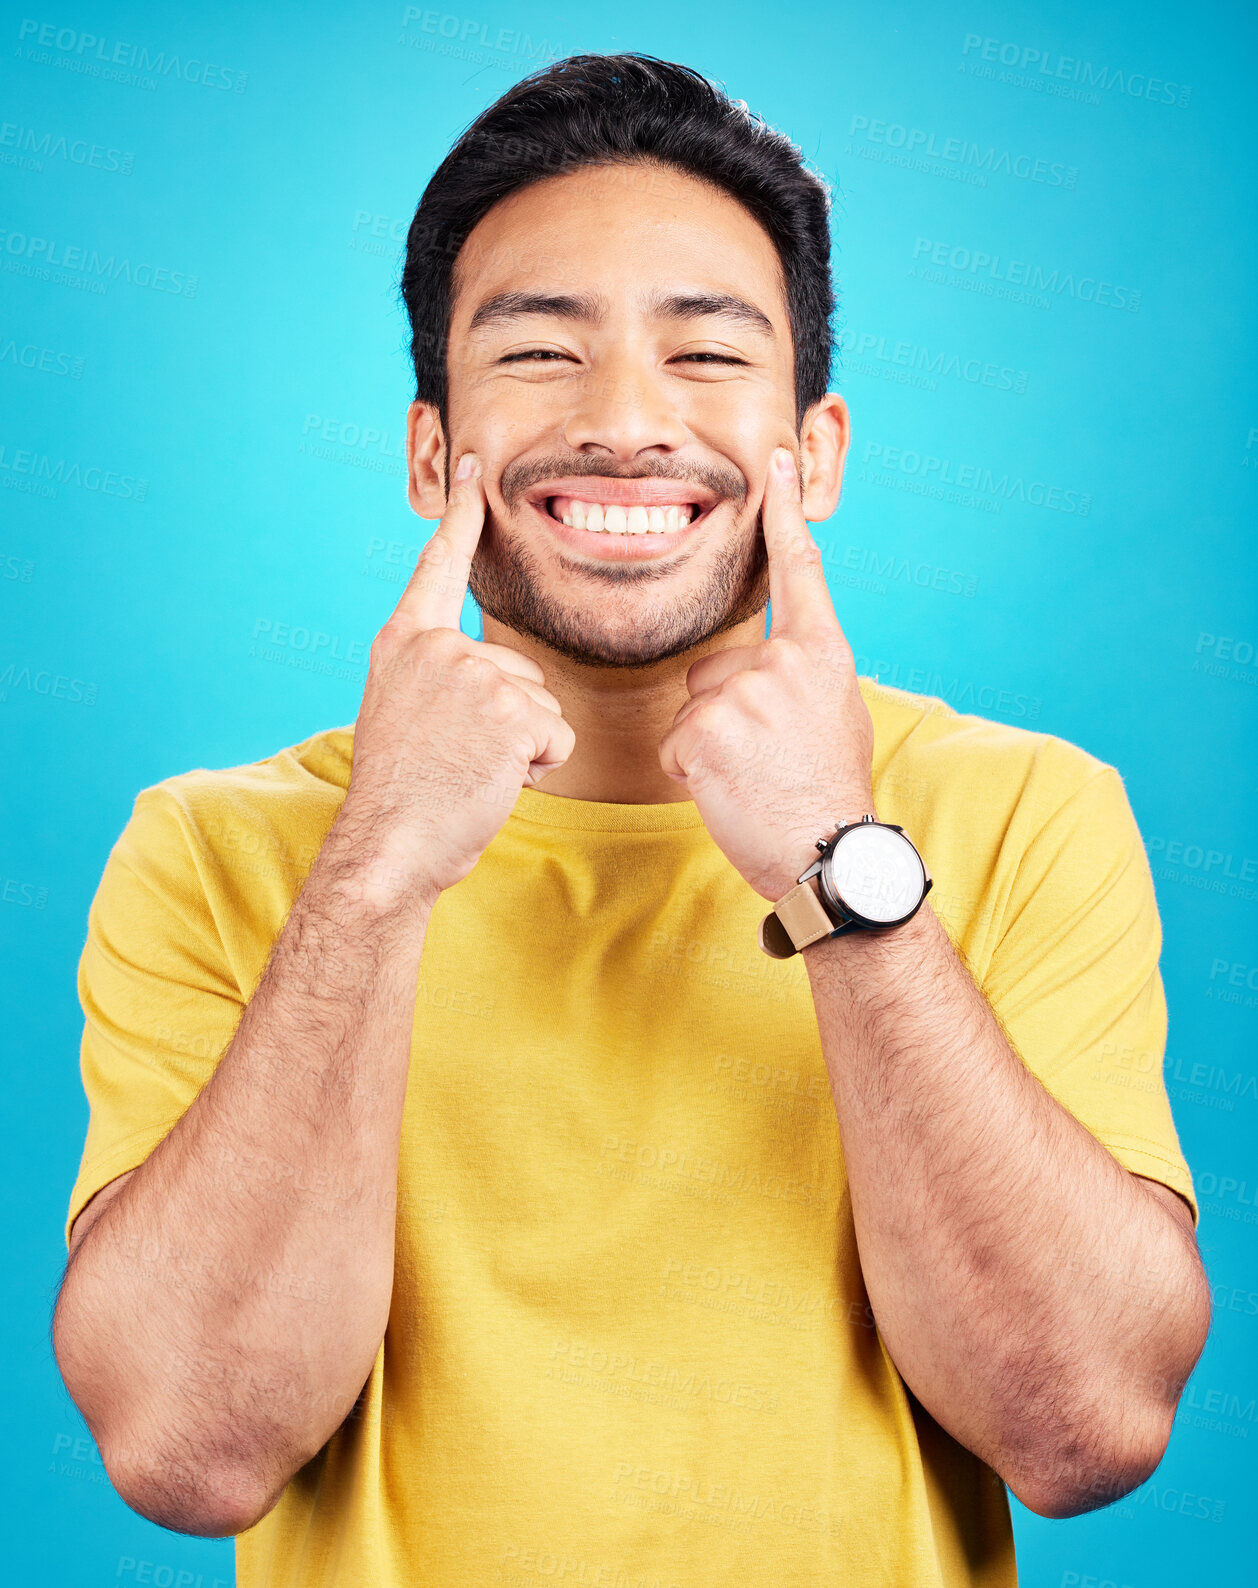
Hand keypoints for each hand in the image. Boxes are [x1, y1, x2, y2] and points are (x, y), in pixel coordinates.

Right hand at [333, 454, 574, 909]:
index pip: (438, 568)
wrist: (390, 843)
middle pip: (520, 670)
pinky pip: (557, 737)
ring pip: (543, 707)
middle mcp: (436, 649)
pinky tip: (492, 780)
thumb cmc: (402, 794)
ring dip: (523, 749)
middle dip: (509, 723)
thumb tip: (482, 677)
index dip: (459, 517)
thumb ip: (437, 677)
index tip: (473, 466)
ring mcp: (473, 676)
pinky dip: (538, 768)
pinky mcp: (510, 711)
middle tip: (457, 758)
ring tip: (470, 770)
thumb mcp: (404, 713)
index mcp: (406, 644)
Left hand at [658, 447, 874, 900]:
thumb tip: (773, 665)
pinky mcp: (703, 731)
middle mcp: (782, 662)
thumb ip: (802, 674)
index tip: (773, 460)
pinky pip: (675, 743)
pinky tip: (731, 789)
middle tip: (767, 758)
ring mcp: (742, 694)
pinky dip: (693, 772)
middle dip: (724, 712)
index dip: (784, 514)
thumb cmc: (830, 790)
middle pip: (715, 667)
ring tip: (753, 776)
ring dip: (708, 744)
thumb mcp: (837, 713)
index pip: (799, 570)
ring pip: (693, 707)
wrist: (829, 852)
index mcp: (821, 652)